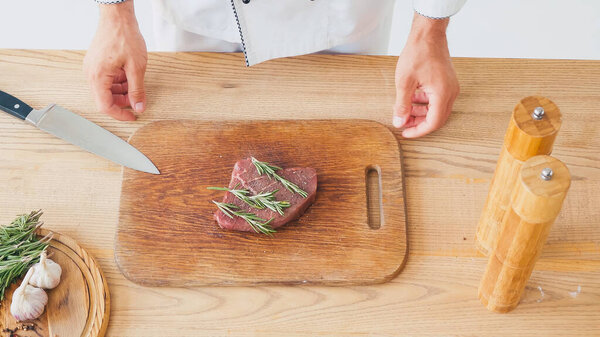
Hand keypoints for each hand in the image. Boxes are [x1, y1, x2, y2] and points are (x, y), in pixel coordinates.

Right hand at [83, 1, 146, 120]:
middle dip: (122, 102)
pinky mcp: (95, 63)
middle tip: (137, 100)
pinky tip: (128, 77)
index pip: (105, 106)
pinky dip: (117, 83)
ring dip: (120, 92)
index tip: (133, 117)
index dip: (120, 115)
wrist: (117, 17)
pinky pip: (105, 80)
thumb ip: (137, 90)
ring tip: (134, 85)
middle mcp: (90, 74)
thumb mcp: (137, 67)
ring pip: (105, 90)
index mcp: (98, 76)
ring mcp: (92, 68)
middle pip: (104, 99)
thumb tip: (139, 107)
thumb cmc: (125, 37)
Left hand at [392, 13, 458, 137]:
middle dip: (418, 123)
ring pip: (436, 109)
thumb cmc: (418, 53)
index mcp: (442, 94)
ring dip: (420, 112)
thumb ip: (402, 105)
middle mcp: (450, 92)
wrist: (428, 34)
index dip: (418, 131)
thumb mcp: (404, 82)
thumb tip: (399, 122)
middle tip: (402, 123)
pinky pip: (437, 99)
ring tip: (403, 111)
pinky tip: (411, 99)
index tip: (405, 133)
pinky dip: (424, 103)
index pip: (433, 123)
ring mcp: (450, 87)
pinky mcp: (446, 82)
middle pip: (436, 118)